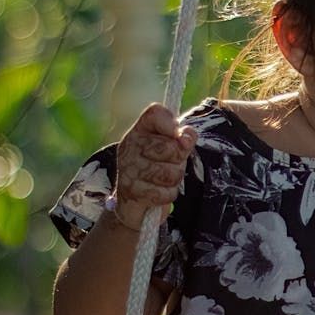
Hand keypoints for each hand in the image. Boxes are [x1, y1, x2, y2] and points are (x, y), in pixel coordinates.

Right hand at [112, 103, 196, 229]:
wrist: (135, 201)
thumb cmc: (158, 168)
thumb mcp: (173, 149)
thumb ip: (183, 138)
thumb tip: (186, 137)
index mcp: (139, 130)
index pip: (155, 113)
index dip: (171, 123)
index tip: (176, 135)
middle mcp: (129, 146)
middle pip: (171, 147)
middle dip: (179, 160)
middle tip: (169, 164)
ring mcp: (128, 169)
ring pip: (171, 173)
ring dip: (174, 179)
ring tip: (163, 179)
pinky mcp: (130, 192)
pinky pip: (166, 193)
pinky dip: (168, 195)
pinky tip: (157, 192)